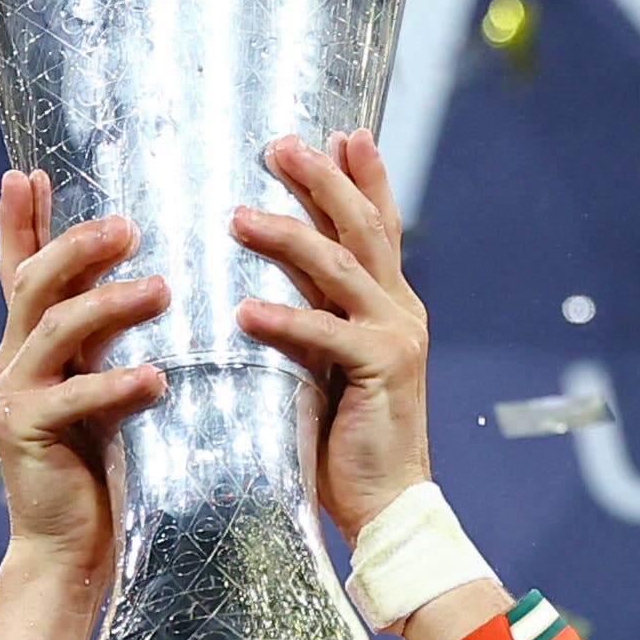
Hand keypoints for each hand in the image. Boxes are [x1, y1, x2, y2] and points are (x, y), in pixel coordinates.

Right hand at [0, 169, 158, 581]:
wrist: (72, 551)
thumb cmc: (106, 471)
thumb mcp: (109, 393)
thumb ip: (115, 347)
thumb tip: (163, 288)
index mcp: (29, 346)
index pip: (21, 270)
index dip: (20, 222)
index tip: (27, 174)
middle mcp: (12, 361)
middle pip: (36, 282)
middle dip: (79, 245)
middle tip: (129, 224)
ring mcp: (13, 396)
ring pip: (54, 328)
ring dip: (108, 303)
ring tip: (161, 290)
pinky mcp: (25, 434)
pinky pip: (72, 398)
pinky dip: (114, 385)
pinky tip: (156, 379)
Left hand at [229, 131, 429, 535]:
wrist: (387, 507)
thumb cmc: (344, 445)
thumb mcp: (326, 369)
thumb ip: (311, 325)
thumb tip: (257, 288)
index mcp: (391, 305)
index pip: (378, 226)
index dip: (362, 177)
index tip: (339, 132)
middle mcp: (401, 310)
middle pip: (363, 227)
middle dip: (322, 180)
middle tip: (279, 144)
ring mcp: (396, 337)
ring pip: (340, 267)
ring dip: (288, 235)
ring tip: (239, 215)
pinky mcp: (382, 371)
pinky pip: (327, 334)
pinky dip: (285, 319)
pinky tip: (245, 309)